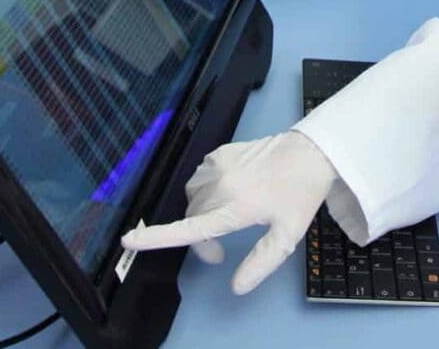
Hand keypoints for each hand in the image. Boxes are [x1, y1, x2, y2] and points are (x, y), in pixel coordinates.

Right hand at [120, 130, 338, 293]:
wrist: (310, 151)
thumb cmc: (300, 194)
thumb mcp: (287, 235)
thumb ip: (261, 263)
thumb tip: (236, 287)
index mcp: (235, 208)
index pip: (190, 227)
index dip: (156, 237)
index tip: (128, 241)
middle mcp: (221, 186)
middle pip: (191, 219)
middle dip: (201, 240)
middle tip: (221, 254)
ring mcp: (218, 166)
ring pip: (193, 198)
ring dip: (200, 214)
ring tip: (225, 221)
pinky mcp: (220, 152)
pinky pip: (200, 178)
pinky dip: (206, 191)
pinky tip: (228, 193)